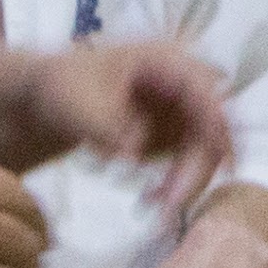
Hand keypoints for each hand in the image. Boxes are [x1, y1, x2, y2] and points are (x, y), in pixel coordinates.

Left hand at [22, 38, 232, 213]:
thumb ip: (104, 125)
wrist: (45, 96)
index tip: (222, 167)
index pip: (205, 94)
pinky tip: (149, 198)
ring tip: (151, 205)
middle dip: (196, 170)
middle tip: (170, 205)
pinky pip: (189, 164)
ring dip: (185, 183)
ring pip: (204, 152)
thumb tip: (133, 154)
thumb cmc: (60, 85)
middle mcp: (184, 84)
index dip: (216, 129)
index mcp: (166, 61)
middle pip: (212, 129)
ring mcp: (183, 110)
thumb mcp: (75, 101)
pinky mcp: (177, 134)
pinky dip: (174, 183)